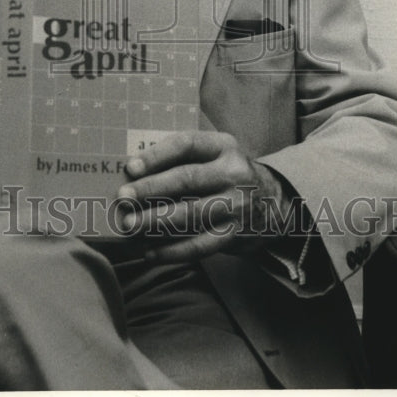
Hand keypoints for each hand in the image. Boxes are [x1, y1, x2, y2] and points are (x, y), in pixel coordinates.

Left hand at [116, 131, 291, 263]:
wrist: (274, 203)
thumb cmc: (226, 174)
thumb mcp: (214, 155)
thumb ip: (182, 158)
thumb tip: (133, 172)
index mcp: (223, 146)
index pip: (186, 144)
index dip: (157, 155)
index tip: (131, 167)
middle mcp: (233, 173)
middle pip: (186, 179)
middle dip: (151, 189)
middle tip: (123, 197)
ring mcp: (236, 205)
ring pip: (191, 214)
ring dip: (156, 221)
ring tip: (130, 225)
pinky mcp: (235, 234)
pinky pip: (200, 245)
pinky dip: (172, 251)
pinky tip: (149, 252)